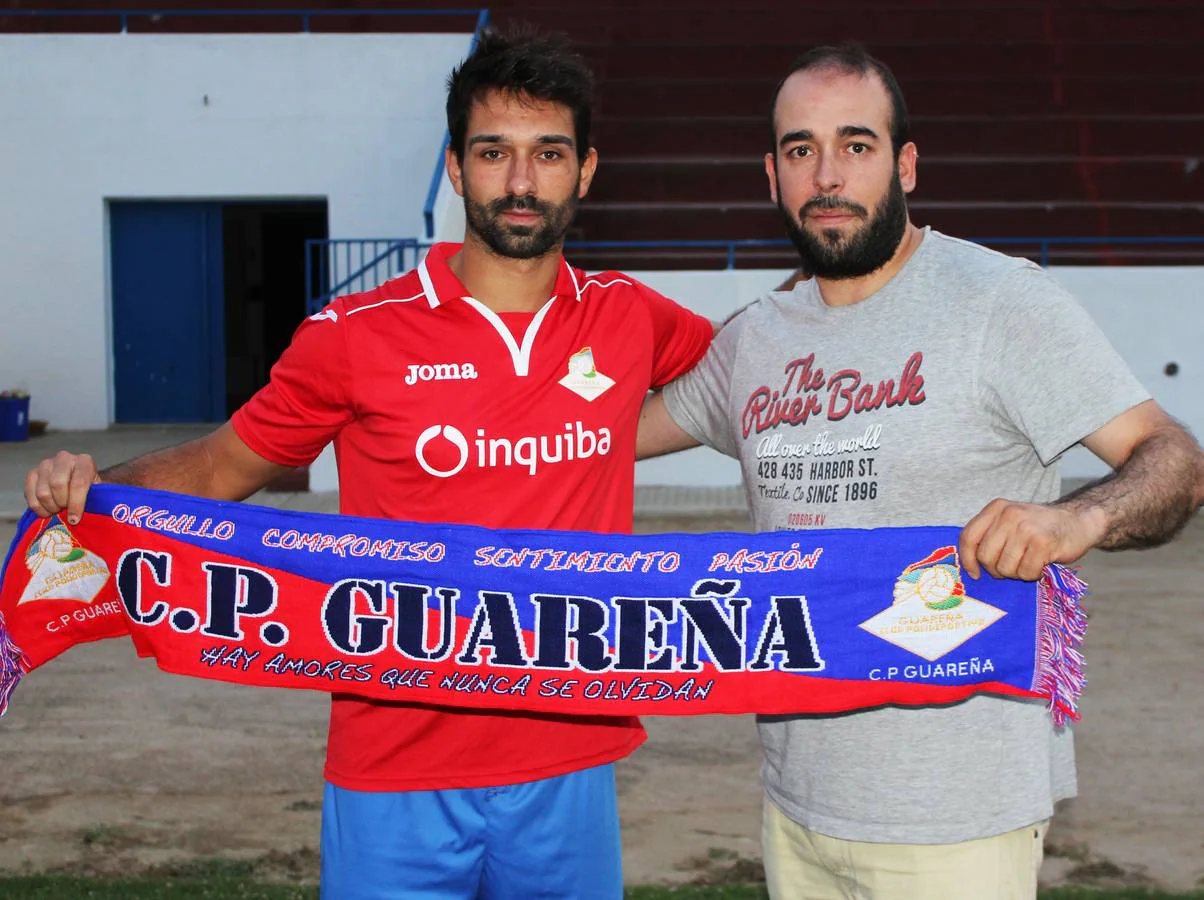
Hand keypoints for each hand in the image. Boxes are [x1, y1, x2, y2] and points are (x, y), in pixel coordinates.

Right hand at [24, 451, 100, 523]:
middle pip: (57, 484)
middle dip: (62, 503)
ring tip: (58, 510)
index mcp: (84, 461)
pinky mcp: (32, 473)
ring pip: (42, 492)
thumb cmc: (91, 490)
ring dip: (50, 507)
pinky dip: (38, 507)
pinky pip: (29, 494)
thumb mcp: (98, 493)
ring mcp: (46, 465)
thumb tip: (81, 516)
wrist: (78, 482)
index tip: (75, 519)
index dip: (76, 504)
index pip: (78, 483)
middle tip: (66, 511)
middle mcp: (64, 458)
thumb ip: (94, 501)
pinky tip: (47, 511)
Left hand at [959, 499, 1106, 580]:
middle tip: (1013, 566)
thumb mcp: (1010, 521)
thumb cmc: (1040, 527)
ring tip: (1028, 562)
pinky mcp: (1043, 542)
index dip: (968, 559)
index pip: (968, 536)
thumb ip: (990, 535)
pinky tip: (1041, 564)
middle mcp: (1009, 515)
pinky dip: (1033, 574)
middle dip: (997, 569)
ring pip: (1005, 567)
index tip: (975, 573)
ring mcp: (1026, 528)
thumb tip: (970, 566)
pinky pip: (1026, 572)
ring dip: (1017, 573)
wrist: (1079, 521)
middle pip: (985, 556)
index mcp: (996, 508)